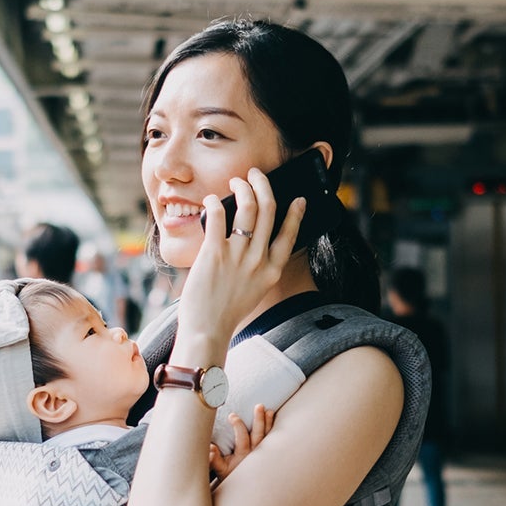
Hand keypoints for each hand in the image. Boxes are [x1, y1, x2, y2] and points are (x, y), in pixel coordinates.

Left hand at [175, 168, 305, 356]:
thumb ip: (257, 265)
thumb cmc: (226, 311)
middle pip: (268, 210)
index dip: (295, 213)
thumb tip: (250, 235)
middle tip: (255, 175)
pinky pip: (218, 216)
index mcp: (271, 270)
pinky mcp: (214, 254)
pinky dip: (215, 202)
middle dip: (263, 185)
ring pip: (248, 207)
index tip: (298, 199)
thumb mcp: (254, 289)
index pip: (290, 234)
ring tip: (235, 182)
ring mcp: (238, 256)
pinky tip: (212, 200)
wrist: (207, 330)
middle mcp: (259, 260)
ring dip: (242, 187)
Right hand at [209, 404, 273, 481]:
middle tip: (259, 406)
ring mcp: (262, 452)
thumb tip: (210, 448)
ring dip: (268, 422)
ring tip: (270, 410)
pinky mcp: (266, 451)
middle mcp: (255, 454)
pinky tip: (273, 417)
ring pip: (267, 436)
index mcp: (242, 456)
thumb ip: (214, 459)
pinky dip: (273, 428)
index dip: (238, 426)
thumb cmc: (229, 475)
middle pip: (259, 435)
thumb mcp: (220, 469)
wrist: (243, 487)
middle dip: (259, 420)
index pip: (242, 438)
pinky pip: (272, 438)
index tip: (232, 415)